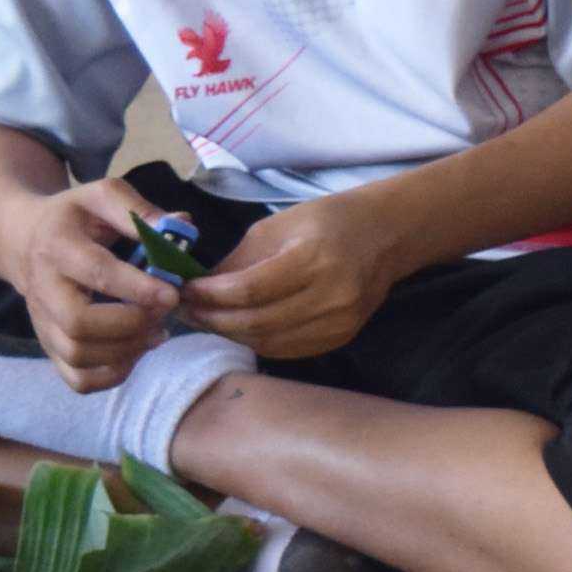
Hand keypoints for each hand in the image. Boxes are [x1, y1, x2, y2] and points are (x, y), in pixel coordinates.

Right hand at [2, 180, 181, 390]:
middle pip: (78, 324)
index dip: (137, 289)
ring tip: (156, 331)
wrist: (26, 239)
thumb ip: (140, 211)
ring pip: (78, 356)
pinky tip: (136, 351)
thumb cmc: (76, 217)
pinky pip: (77, 379)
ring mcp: (43, 322)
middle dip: (131, 324)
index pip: (95, 273)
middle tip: (163, 313)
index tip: (172, 294)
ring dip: (127, 350)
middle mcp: (44, 288)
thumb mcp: (103, 196)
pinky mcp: (49, 345)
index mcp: (59, 246)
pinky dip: (113, 375)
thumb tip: (183, 226)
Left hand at [180, 191, 415, 360]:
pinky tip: (238, 328)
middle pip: (257, 322)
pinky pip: (287, 349)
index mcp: (314, 258)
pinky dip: (256, 341)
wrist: (385, 237)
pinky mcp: (341, 338)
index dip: (211, 295)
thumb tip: (198, 289)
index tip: (185, 290)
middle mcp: (331, 296)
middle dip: (213, 319)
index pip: (250, 290)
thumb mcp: (277, 226)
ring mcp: (339, 323)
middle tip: (187, 311)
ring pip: (268, 342)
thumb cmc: (329, 221)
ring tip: (207, 319)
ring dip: (230, 333)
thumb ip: (238, 260)